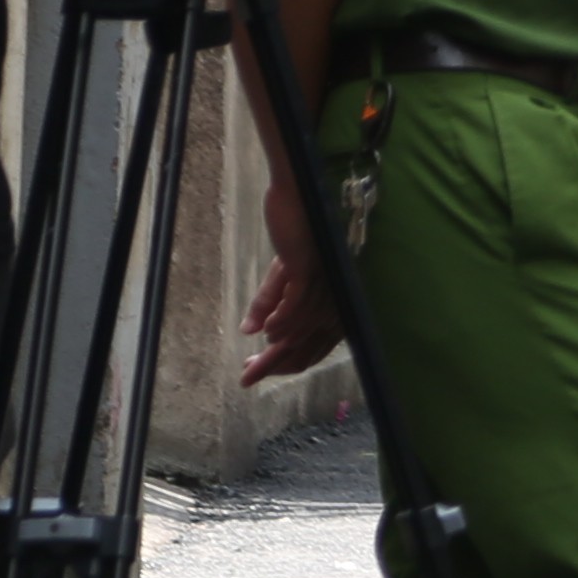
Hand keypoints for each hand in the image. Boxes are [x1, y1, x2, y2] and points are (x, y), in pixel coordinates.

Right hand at [242, 223, 344, 381]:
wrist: (299, 199)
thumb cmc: (295, 234)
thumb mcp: (280, 275)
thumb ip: (267, 304)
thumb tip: (248, 332)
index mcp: (329, 303)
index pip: (310, 345)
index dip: (283, 363)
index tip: (253, 373)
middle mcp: (331, 300)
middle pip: (304, 345)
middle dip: (274, 365)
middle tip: (246, 378)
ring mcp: (322, 286)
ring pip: (299, 330)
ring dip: (275, 349)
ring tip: (250, 364)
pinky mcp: (309, 269)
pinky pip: (297, 303)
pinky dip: (282, 321)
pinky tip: (266, 334)